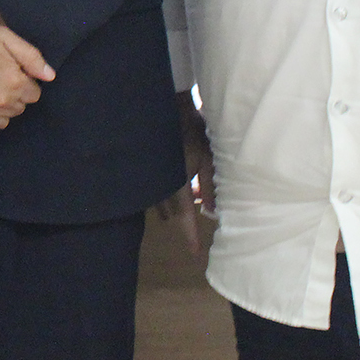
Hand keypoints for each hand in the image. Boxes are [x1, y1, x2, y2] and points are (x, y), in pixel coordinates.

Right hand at [0, 13, 55, 140]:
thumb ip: (30, 56)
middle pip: (18, 109)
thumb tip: (49, 76)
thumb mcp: (2, 35)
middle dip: (12, 96)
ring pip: (1, 122)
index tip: (11, 74)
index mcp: (14, 82)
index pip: (33, 94)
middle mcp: (1, 103)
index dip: (24, 82)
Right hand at [156, 90, 217, 254]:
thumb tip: (213, 211)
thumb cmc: (192, 131)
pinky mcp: (146, 166)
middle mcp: (162, 182)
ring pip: (160, 200)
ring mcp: (151, 175)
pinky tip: (160, 193)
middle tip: (189, 227)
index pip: (186, 216)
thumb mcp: (209, 158)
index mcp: (179, 183)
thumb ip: (211, 185)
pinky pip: (153, 187)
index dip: (190, 235)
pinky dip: (159, 194)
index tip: (194, 253)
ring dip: (168, 207)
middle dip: (181, 218)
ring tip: (170, 216)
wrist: (167, 106)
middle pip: (172, 209)